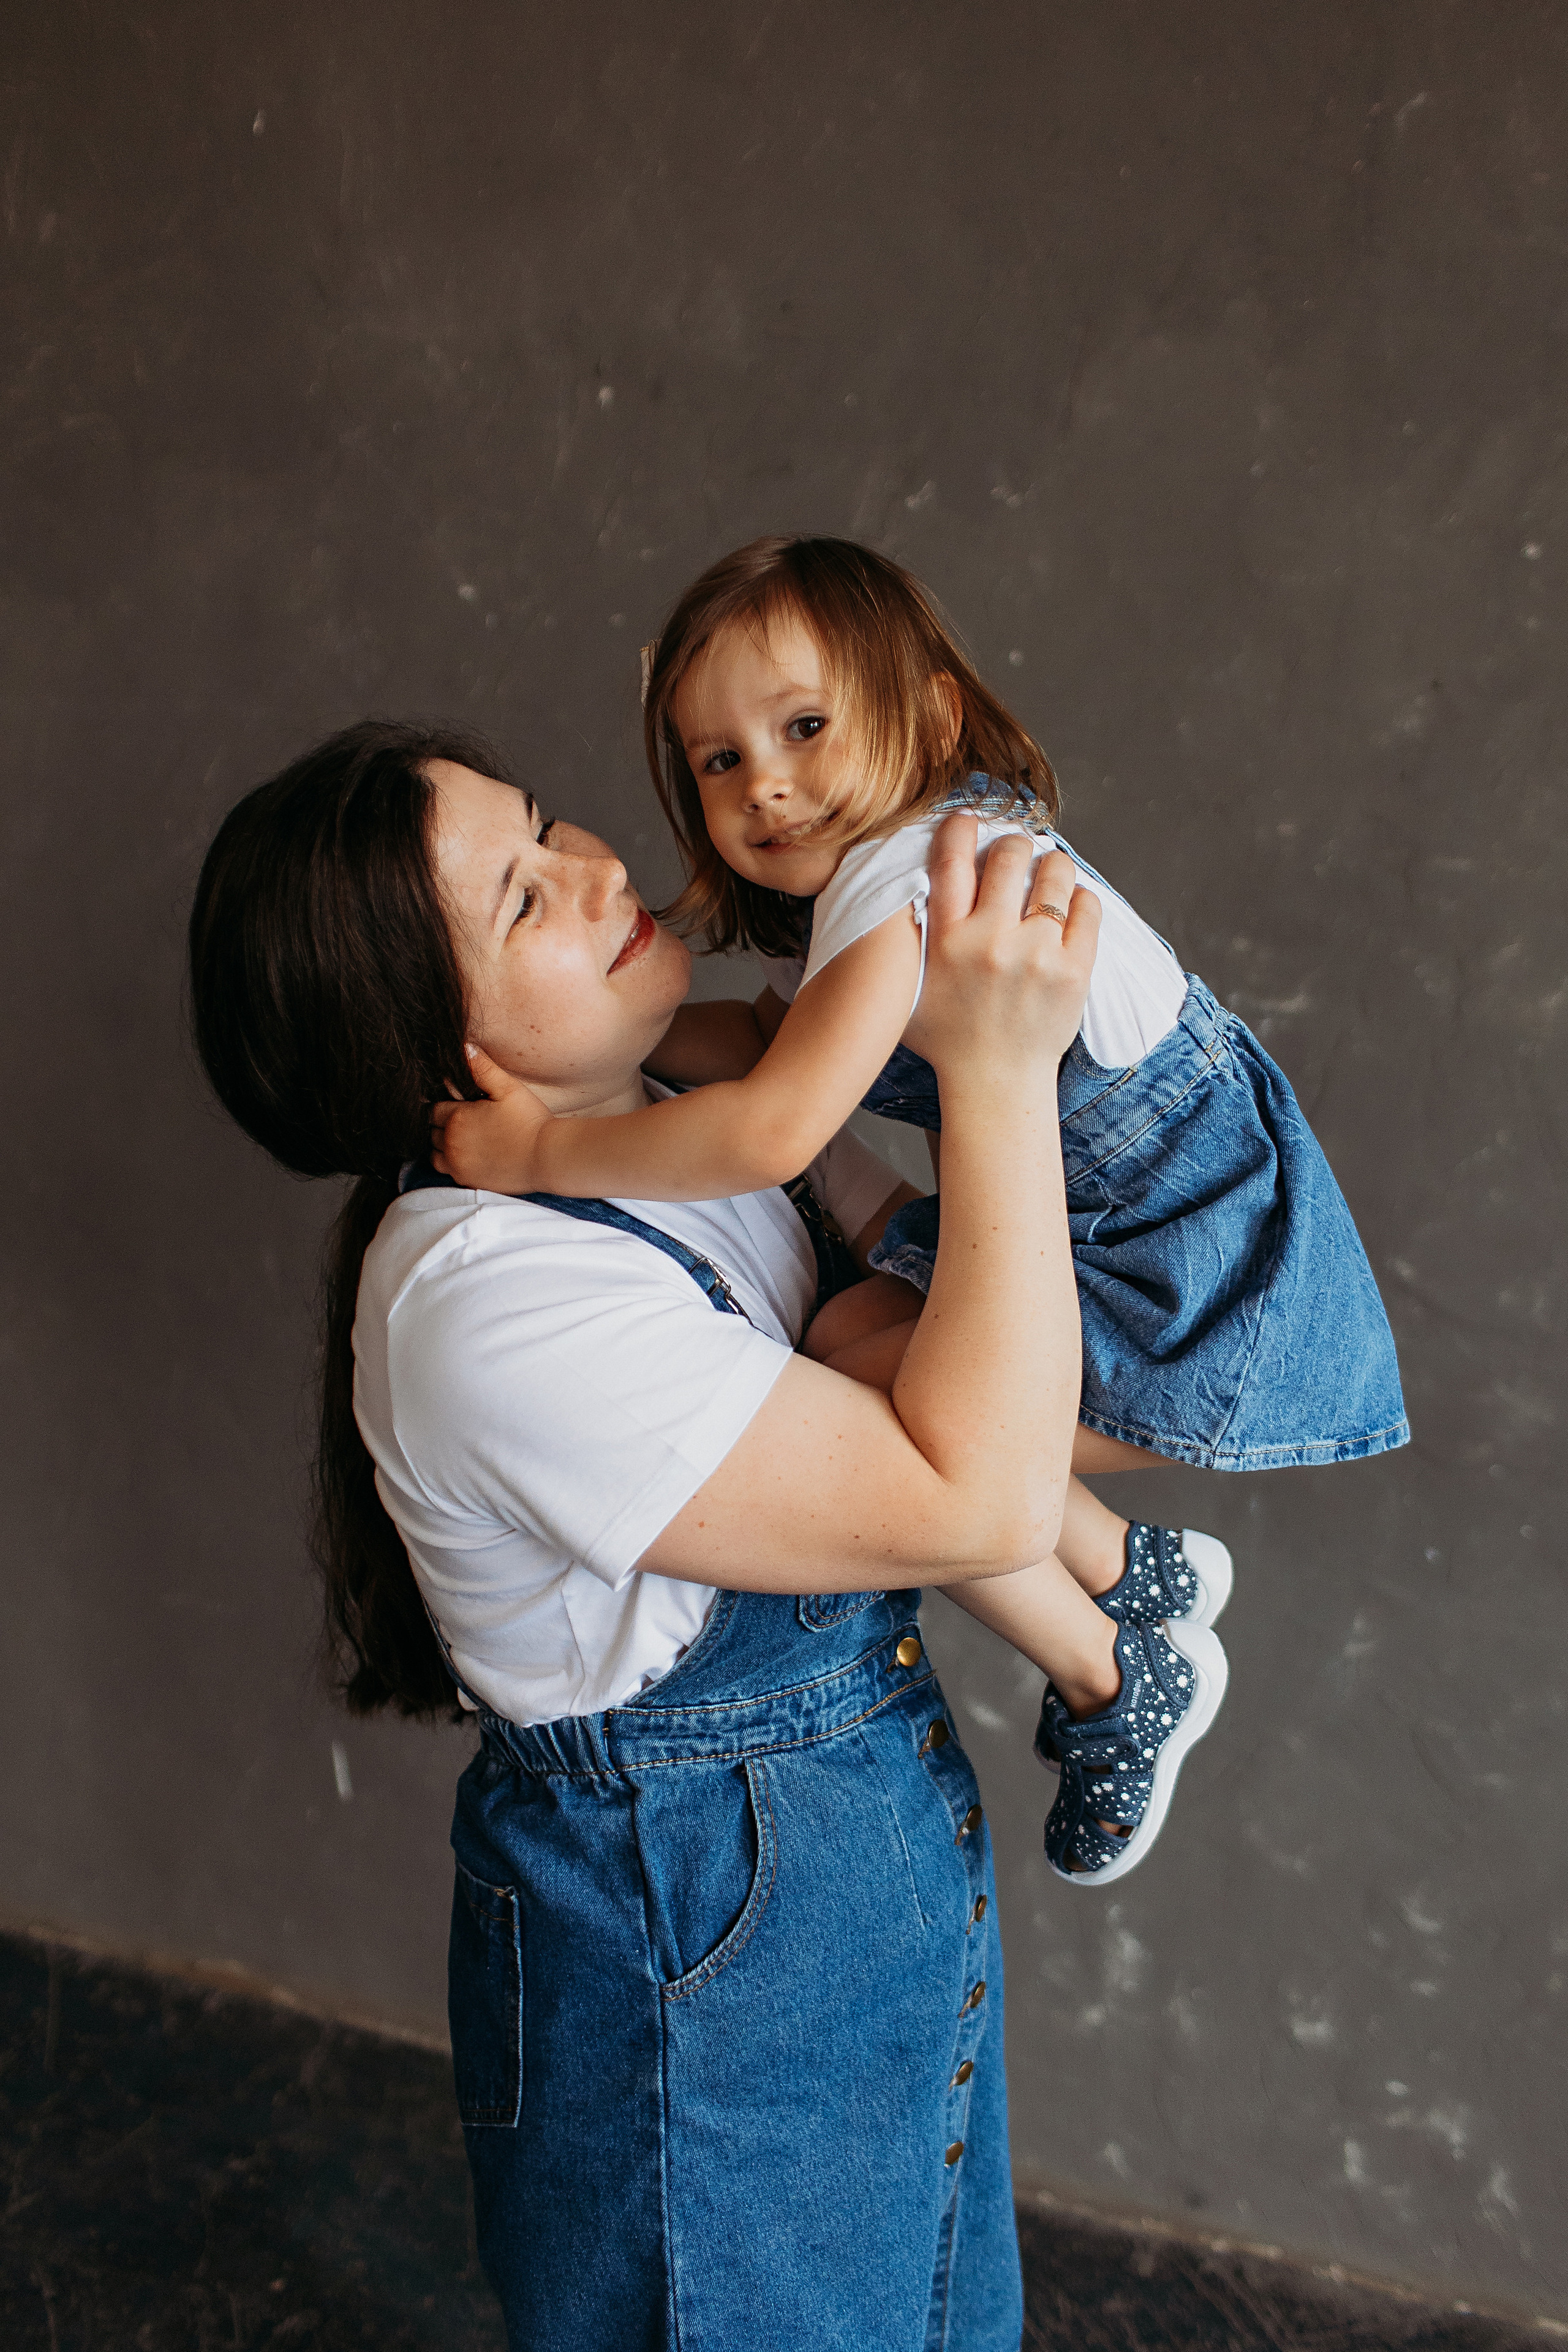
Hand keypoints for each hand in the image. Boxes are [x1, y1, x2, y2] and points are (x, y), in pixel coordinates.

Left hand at [430, 1044, 553, 1191]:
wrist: (547, 1157)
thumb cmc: (529, 1120)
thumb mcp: (508, 1088)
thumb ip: (483, 1068)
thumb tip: (464, 1048)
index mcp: (456, 1119)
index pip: (433, 1110)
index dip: (444, 1106)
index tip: (458, 1105)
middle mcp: (451, 1144)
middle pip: (431, 1133)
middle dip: (441, 1125)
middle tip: (463, 1121)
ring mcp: (458, 1165)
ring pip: (434, 1155)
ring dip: (442, 1146)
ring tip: (462, 1139)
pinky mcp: (468, 1181)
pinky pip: (448, 1172)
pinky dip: (452, 1164)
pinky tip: (470, 1156)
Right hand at [903, 816, 1098, 1082]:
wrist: (995, 1083)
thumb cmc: (949, 1038)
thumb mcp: (910, 988)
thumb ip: (907, 940)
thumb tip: (901, 888)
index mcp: (947, 941)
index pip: (951, 860)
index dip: (961, 827)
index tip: (969, 819)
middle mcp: (990, 942)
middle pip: (1009, 855)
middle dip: (1014, 846)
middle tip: (1016, 856)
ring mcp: (1036, 955)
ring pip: (1054, 873)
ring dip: (1052, 866)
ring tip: (1048, 876)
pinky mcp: (1074, 970)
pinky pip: (1087, 907)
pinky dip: (1080, 899)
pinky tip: (1069, 907)